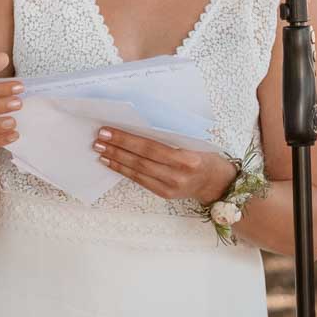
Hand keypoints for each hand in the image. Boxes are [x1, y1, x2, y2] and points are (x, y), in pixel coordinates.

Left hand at [94, 128, 235, 202]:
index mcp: (188, 158)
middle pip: (141, 159)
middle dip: (117, 148)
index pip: (151, 147)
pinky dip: (123, 170)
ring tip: (99, 149)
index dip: (127, 139)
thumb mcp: (195, 142)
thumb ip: (171, 135)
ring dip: (116, 159)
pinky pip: (140, 181)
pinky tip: (111, 162)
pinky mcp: (165, 194)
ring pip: (138, 171)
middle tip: (98, 138)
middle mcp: (179, 175)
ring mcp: (171, 187)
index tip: (108, 130)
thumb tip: (137, 122)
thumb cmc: (206, 155)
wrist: (219, 183)